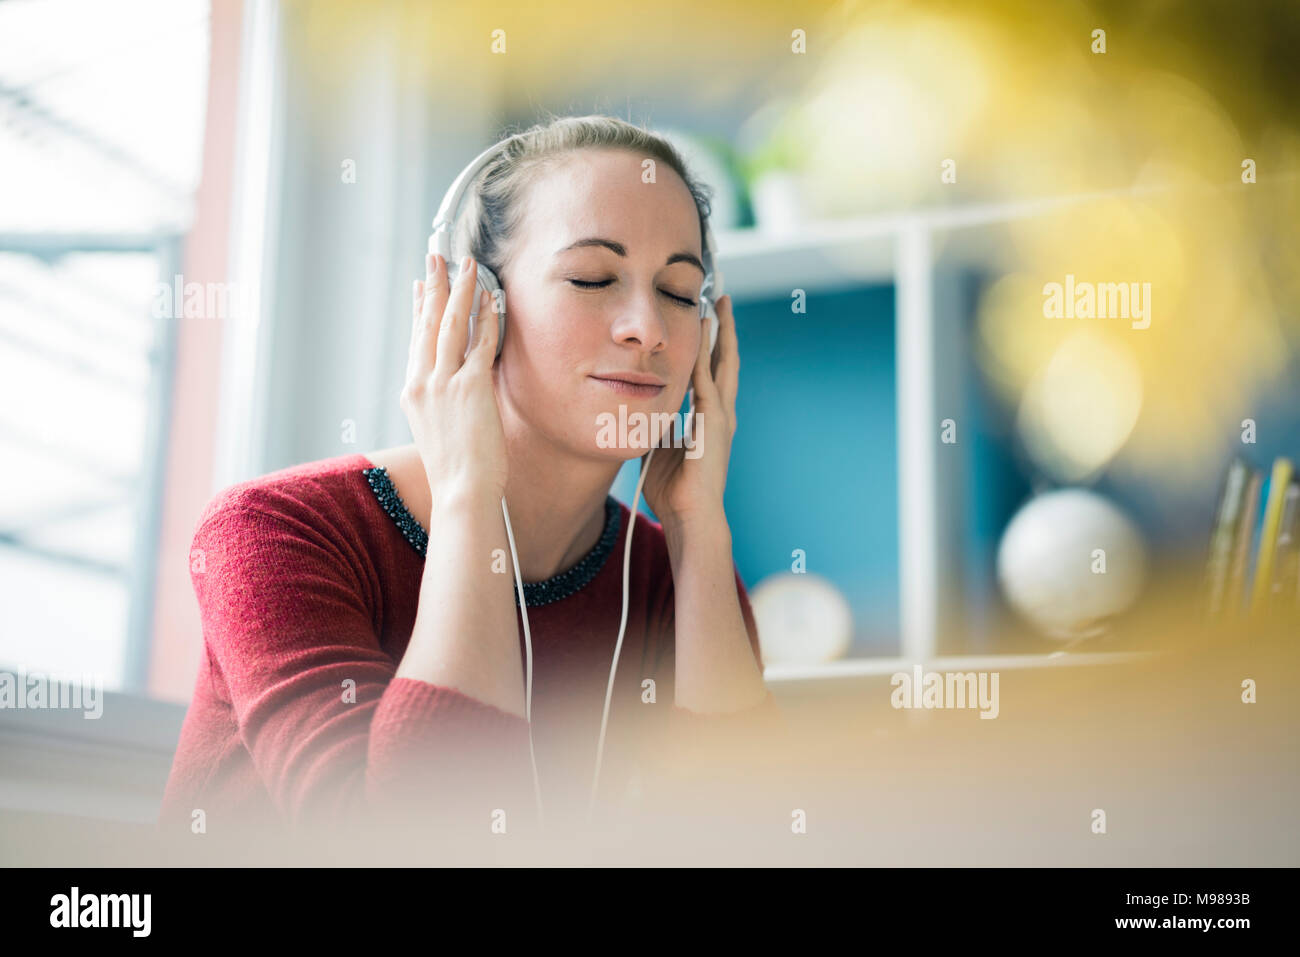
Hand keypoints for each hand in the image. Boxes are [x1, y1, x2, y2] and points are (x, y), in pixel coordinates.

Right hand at [401, 253, 507, 504]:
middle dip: (436, 285)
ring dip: (460, 290)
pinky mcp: (470, 388)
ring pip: (451, 324)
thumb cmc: (458, 472)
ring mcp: (444, 384)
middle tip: (438, 256)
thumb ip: (443, 403)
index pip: (416, 340)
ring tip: (466, 264)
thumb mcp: (439, 431)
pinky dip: (486, 317)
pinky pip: (480, 342)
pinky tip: (492, 298)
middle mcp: (423, 382)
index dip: (420, 308)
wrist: (462, 493)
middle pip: (428, 323)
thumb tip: (454, 390)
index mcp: (413, 393)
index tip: (422, 284)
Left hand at [639, 294, 737, 532]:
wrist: (690, 516)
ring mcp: (721, 417)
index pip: (711, 372)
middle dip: (723, 329)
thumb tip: (640, 412)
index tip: (705, 319)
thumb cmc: (673, 491)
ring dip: (720, 334)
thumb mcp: (660, 449)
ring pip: (723, 365)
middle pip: (725, 361)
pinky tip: (701, 335)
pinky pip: (707, 383)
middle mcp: (720, 413)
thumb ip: (657, 426)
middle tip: (722, 299)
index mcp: (709, 419)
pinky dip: (704, 358)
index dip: (709, 345)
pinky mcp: (713, 423)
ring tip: (718, 306)